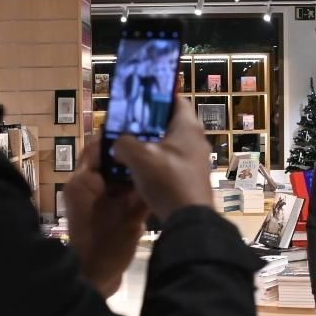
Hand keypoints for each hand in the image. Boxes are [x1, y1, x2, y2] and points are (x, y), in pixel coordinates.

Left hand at [66, 134, 148, 295]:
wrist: (95, 280)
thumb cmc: (105, 248)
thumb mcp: (128, 219)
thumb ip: (142, 193)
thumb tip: (157, 167)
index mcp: (83, 181)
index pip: (98, 146)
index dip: (117, 134)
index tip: (141, 124)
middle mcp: (85, 185)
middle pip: (109, 159)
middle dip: (131, 151)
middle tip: (158, 141)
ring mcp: (94, 199)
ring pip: (115, 175)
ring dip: (134, 169)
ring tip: (160, 158)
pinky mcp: (102, 212)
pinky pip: (118, 191)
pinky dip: (133, 187)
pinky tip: (154, 184)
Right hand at [111, 96, 213, 219]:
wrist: (189, 220)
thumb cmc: (167, 180)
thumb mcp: (139, 157)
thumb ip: (124, 143)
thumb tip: (118, 143)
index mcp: (188, 126)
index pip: (175, 99)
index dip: (156, 96)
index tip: (137, 100)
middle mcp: (196, 139)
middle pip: (170, 121)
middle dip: (148, 122)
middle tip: (127, 125)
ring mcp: (196, 159)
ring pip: (170, 143)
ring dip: (151, 143)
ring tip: (129, 146)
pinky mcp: (192, 176)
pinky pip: (172, 161)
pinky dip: (156, 160)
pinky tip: (139, 168)